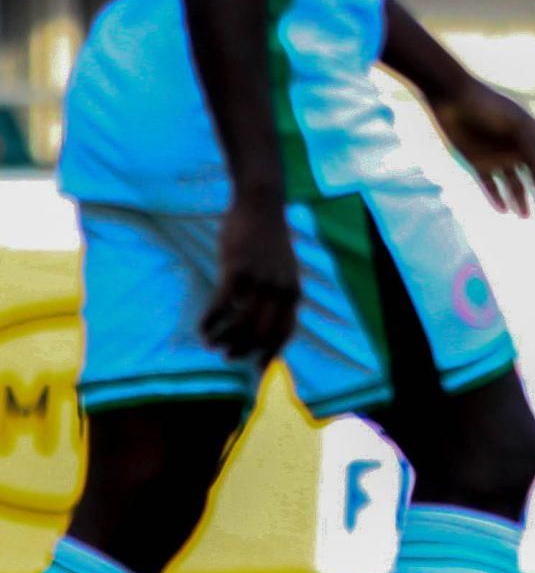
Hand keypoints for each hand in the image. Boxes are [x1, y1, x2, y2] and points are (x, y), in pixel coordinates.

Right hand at [203, 192, 300, 361]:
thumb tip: (266, 321)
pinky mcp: (237, 270)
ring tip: (211, 343)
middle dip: (244, 351)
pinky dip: (210, 322)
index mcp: (294, 291)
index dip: (271, 353)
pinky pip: (222, 306)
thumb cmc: (268, 239)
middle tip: (228, 357)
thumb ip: (278, 293)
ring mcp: (260, 280)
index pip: (285, 332)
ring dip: (224, 340)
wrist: (262, 204)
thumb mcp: (283, 269)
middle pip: (262, 334)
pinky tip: (202, 328)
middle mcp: (280, 289)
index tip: (257, 368)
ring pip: (241, 324)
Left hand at [431, 79, 534, 216]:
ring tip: (525, 215)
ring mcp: (497, 157)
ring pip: (514, 184)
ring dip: (521, 200)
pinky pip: (490, 185)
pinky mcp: (477, 163)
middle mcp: (517, 149)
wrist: (452, 98)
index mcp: (532, 136)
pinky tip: (503, 210)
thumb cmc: (489, 107)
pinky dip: (496, 197)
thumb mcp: (515, 125)